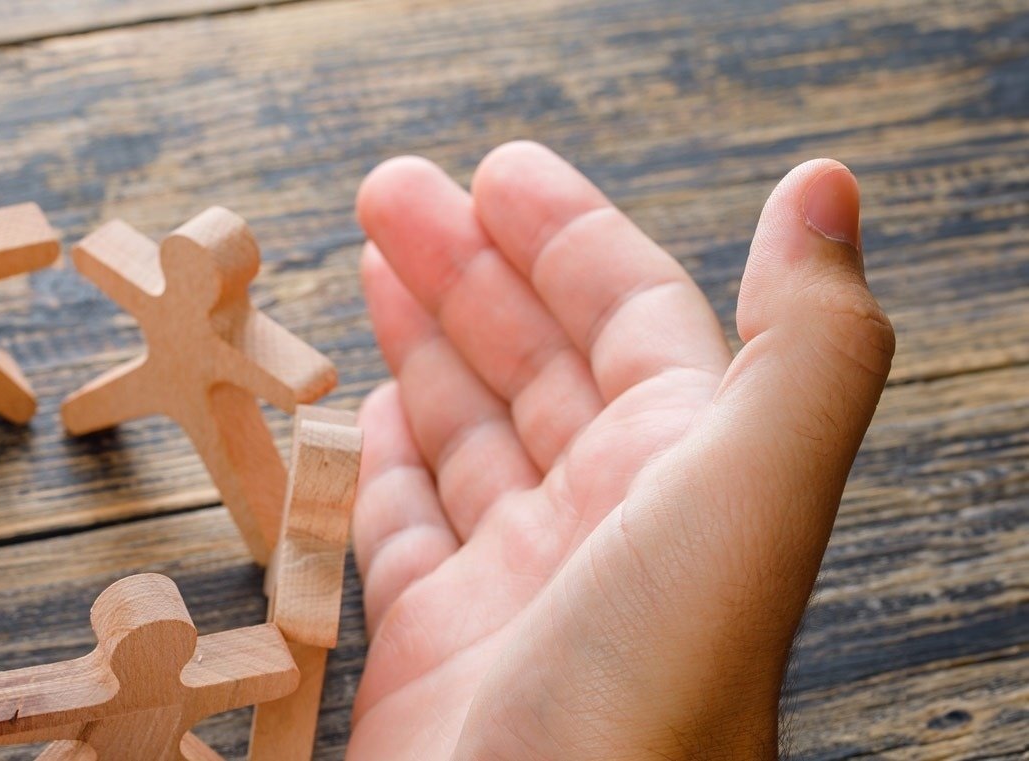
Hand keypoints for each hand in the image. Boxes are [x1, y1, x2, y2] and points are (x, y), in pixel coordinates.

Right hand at [348, 143, 892, 757]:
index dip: (566, 235)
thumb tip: (826, 192)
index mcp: (684, 473)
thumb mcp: (745, 493)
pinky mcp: (429, 650)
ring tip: (368, 268)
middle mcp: (604, 524)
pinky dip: (380, 461)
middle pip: (535, 361)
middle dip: (466, 268)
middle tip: (389, 192)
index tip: (493, 170)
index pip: (630, 316)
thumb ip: (800, 343)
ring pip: (465, 435)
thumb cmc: (650, 694)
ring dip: (420, 345)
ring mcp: (514, 589)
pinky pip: (400, 530)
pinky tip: (364, 411)